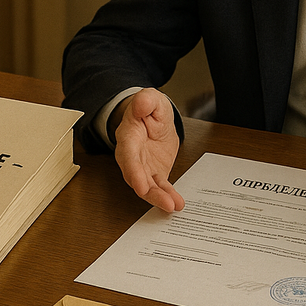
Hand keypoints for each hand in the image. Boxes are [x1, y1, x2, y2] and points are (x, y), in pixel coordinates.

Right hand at [111, 88, 184, 212]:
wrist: (152, 117)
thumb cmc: (149, 108)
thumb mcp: (151, 98)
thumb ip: (146, 100)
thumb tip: (141, 104)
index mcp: (128, 135)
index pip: (129, 156)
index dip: (134, 172)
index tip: (141, 186)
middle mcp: (131, 155)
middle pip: (136, 177)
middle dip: (150, 192)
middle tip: (165, 203)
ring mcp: (141, 166)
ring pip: (147, 186)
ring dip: (159, 198)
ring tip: (173, 206)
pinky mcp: (152, 173)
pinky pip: (159, 187)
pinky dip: (167, 195)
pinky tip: (177, 203)